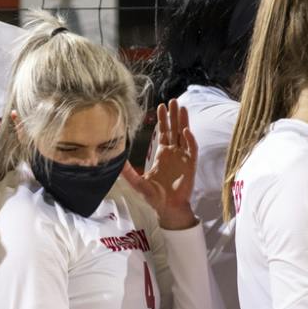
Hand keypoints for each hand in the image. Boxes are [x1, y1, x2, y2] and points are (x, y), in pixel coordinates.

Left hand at [122, 102, 198, 229]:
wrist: (168, 207)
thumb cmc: (154, 196)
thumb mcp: (137, 182)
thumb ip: (128, 172)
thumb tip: (116, 161)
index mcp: (162, 154)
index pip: (163, 133)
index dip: (162, 120)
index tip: (160, 107)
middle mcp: (174, 153)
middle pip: (174, 130)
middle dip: (174, 115)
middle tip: (173, 100)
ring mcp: (183, 158)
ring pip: (184, 135)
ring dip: (183, 121)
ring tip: (182, 108)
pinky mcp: (191, 164)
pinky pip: (192, 149)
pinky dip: (190, 140)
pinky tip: (186, 131)